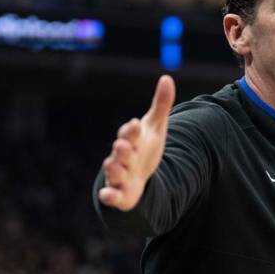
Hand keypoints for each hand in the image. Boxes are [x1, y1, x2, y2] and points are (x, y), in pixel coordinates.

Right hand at [98, 75, 174, 210]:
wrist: (138, 175)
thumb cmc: (144, 148)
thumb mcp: (156, 127)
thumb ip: (161, 104)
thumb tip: (167, 78)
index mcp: (131, 140)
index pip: (129, 133)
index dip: (132, 130)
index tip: (135, 124)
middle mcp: (122, 156)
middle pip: (120, 151)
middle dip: (122, 148)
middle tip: (124, 144)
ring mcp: (119, 174)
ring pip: (114, 170)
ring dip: (113, 168)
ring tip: (113, 163)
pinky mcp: (119, 193)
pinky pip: (111, 195)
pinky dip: (108, 195)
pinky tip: (107, 195)